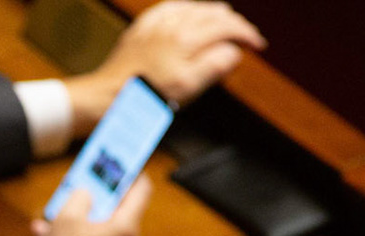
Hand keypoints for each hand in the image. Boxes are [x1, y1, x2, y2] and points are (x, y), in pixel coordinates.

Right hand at [31, 178, 151, 235]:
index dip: (132, 171)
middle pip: (119, 208)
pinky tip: (49, 234)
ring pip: (102, 227)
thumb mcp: (66, 218)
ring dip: (80, 218)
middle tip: (83, 184)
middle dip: (98, 196)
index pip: (142, 189)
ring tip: (53, 215)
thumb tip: (85, 193)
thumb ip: (80, 196)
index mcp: (126, 227)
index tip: (122, 161)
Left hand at [64, 0, 264, 131]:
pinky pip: (170, 8)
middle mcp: (172, 24)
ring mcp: (156, 24)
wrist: (107, 97)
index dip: (247, 33)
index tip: (257, 44)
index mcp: (187, 38)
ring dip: (213, 14)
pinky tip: (187, 16)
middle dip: (233, 23)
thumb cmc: (143, 98)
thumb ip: (214, 66)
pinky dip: (187, 11)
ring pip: (194, 7)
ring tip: (223, 23)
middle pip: (213, 12)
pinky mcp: (142, 28)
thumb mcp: (187, 88)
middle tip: (245, 37)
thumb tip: (234, 51)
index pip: (227, 25)